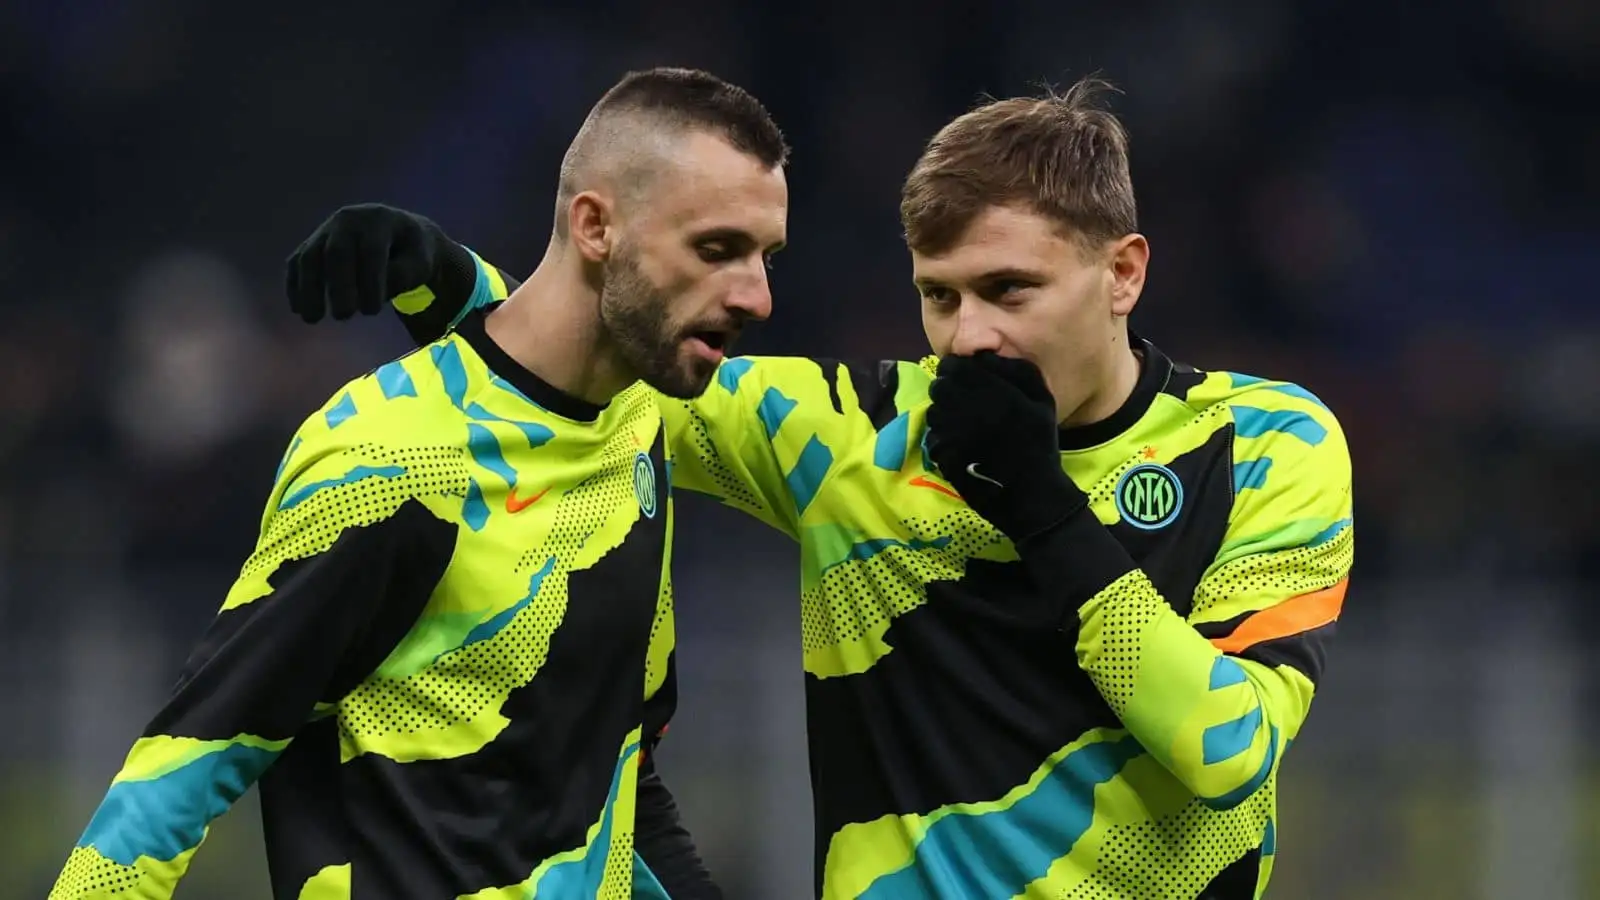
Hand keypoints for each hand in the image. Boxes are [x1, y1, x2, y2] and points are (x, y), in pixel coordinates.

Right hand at [285, 204, 474, 323]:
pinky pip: (296, 263)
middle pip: (336, 252)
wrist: (397, 234)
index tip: (372, 312)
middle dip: (338, 286)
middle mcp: (348, 221)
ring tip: (311, 318)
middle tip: (343, 316)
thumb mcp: (420, 262)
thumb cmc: (410, 253)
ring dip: (308, 289)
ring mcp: (326, 231)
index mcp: (379, 221)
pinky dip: (295, 285)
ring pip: (310, 256)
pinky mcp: (311, 244)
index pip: (371, 251)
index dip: (369, 282)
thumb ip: (405, 275)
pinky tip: (299, 309)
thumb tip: (379, 288)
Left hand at [924, 351, 1086, 540]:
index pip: (951, 365)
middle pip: (938, 386)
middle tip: (966, 401)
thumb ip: (1014, 369)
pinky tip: (962, 445)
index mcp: (986, 388)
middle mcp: (961, 406)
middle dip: (949, 389)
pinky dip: (944, 437)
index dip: (957, 369)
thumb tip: (985, 355)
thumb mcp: (1041, 399)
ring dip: (945, 413)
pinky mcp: (941, 454)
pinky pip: (933, 436)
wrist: (1029, 491)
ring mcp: (948, 432)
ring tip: (965, 424)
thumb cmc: (1039, 442)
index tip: (967, 378)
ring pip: (933, 411)